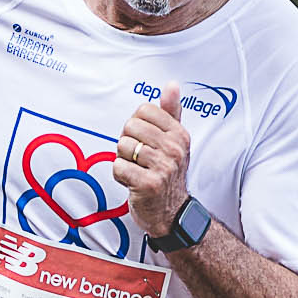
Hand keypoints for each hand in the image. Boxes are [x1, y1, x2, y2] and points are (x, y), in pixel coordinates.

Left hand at [112, 85, 190, 237]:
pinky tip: (132, 182)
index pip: (144, 110)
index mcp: (180, 134)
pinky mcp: (149, 185)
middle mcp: (174, 149)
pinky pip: (118, 167)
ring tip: (136, 170)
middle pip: (130, 126)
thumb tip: (172, 85)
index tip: (144, 140)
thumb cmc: (168, 174)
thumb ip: (171, 112)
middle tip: (138, 159)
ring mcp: (163, 167)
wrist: (172, 213)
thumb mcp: (175, 142)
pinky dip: (119, 175)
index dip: (136, 124)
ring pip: (122, 146)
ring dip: (123, 160)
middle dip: (127, 142)